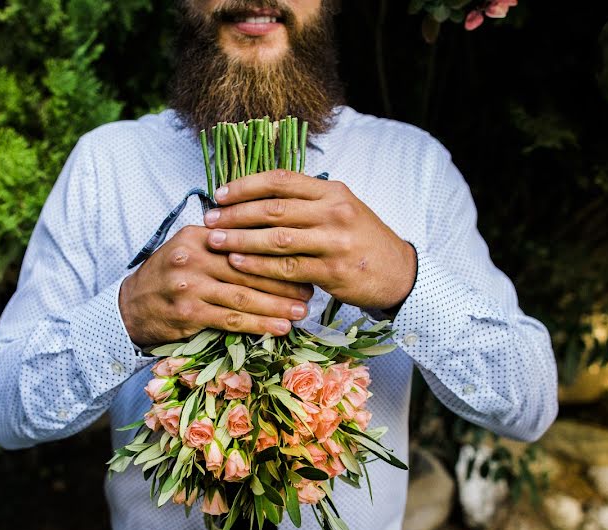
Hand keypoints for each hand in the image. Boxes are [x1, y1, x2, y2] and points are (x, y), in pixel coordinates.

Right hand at [119, 225, 312, 346]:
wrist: (129, 307)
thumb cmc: (169, 277)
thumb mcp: (189, 248)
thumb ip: (223, 243)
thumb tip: (271, 240)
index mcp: (197, 235)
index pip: (244, 239)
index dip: (277, 249)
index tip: (303, 258)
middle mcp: (193, 256)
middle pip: (248, 267)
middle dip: (284, 279)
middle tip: (311, 288)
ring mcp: (189, 285)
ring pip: (243, 295)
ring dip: (278, 305)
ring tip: (302, 311)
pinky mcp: (188, 313)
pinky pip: (231, 320)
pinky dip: (259, 325)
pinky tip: (280, 328)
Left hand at [202, 170, 416, 309]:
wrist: (398, 272)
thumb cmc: (361, 239)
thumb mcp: (341, 208)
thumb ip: (306, 201)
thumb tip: (258, 196)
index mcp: (332, 191)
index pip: (281, 180)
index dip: (245, 185)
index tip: (220, 194)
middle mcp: (334, 211)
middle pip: (274, 208)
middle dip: (235, 213)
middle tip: (209, 219)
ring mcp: (334, 242)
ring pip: (277, 238)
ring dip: (241, 239)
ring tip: (216, 240)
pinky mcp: (333, 271)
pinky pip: (287, 267)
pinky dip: (259, 265)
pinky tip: (238, 263)